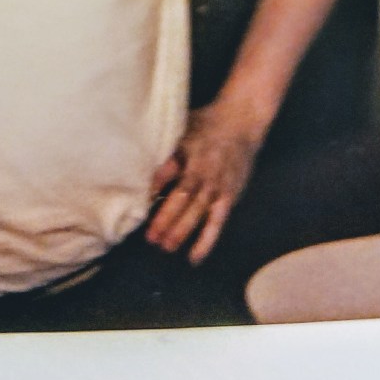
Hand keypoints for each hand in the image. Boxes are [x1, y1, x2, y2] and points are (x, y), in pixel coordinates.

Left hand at [145, 98, 264, 263]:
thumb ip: (167, 150)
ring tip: (165, 246)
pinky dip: (206, 241)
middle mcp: (204, 171)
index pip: (167, 172)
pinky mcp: (229, 196)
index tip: (139, 202)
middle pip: (182, 197)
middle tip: (149, 236)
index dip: (154, 187)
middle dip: (164, 218)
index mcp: (189, 152)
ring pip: (198, 212)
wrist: (241, 122)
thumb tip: (143, 168)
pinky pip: (217, 223)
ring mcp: (218, 186)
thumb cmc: (206, 124)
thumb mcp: (182, 129)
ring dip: (181, 231)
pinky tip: (194, 257)